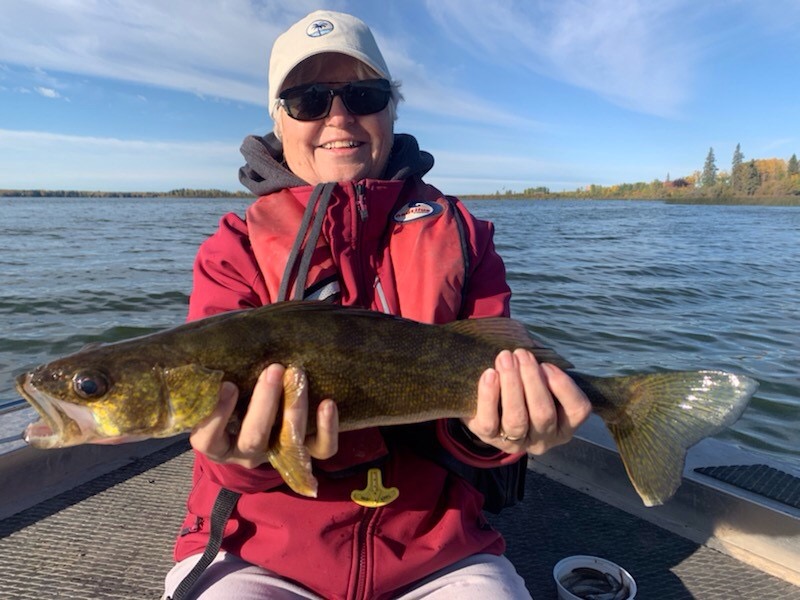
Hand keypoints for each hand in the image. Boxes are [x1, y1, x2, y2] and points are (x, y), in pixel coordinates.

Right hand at [190, 363, 338, 467]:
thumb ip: (214, 370)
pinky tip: (328, 403)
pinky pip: (322, 449)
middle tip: (273, 369)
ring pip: (288, 444)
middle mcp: (245, 452)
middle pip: (253, 439)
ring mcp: (276, 454)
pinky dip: (327, 428)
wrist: (256, 411)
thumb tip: (220, 334)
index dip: (216, 415)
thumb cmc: (232, 388)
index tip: (228, 384)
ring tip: (297, 373)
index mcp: (214, 441)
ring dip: (295, 408)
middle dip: (264, 404)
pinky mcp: (306, 452)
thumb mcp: (217, 384)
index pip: (207, 439)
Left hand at [462, 349, 590, 454]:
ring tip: (505, 358)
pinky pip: (489, 423)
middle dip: (532, 380)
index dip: (564, 386)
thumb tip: (536, 353)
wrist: (492, 408)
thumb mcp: (543, 384)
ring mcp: (516, 443)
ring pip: (516, 419)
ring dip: (511, 385)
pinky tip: (489, 374)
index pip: (577, 410)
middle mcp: (544, 440)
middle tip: (522, 353)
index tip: (546, 364)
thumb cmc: (526, 389)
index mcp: (564, 426)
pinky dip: (489, 397)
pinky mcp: (490, 439)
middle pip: (543, 413)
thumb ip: (546, 373)